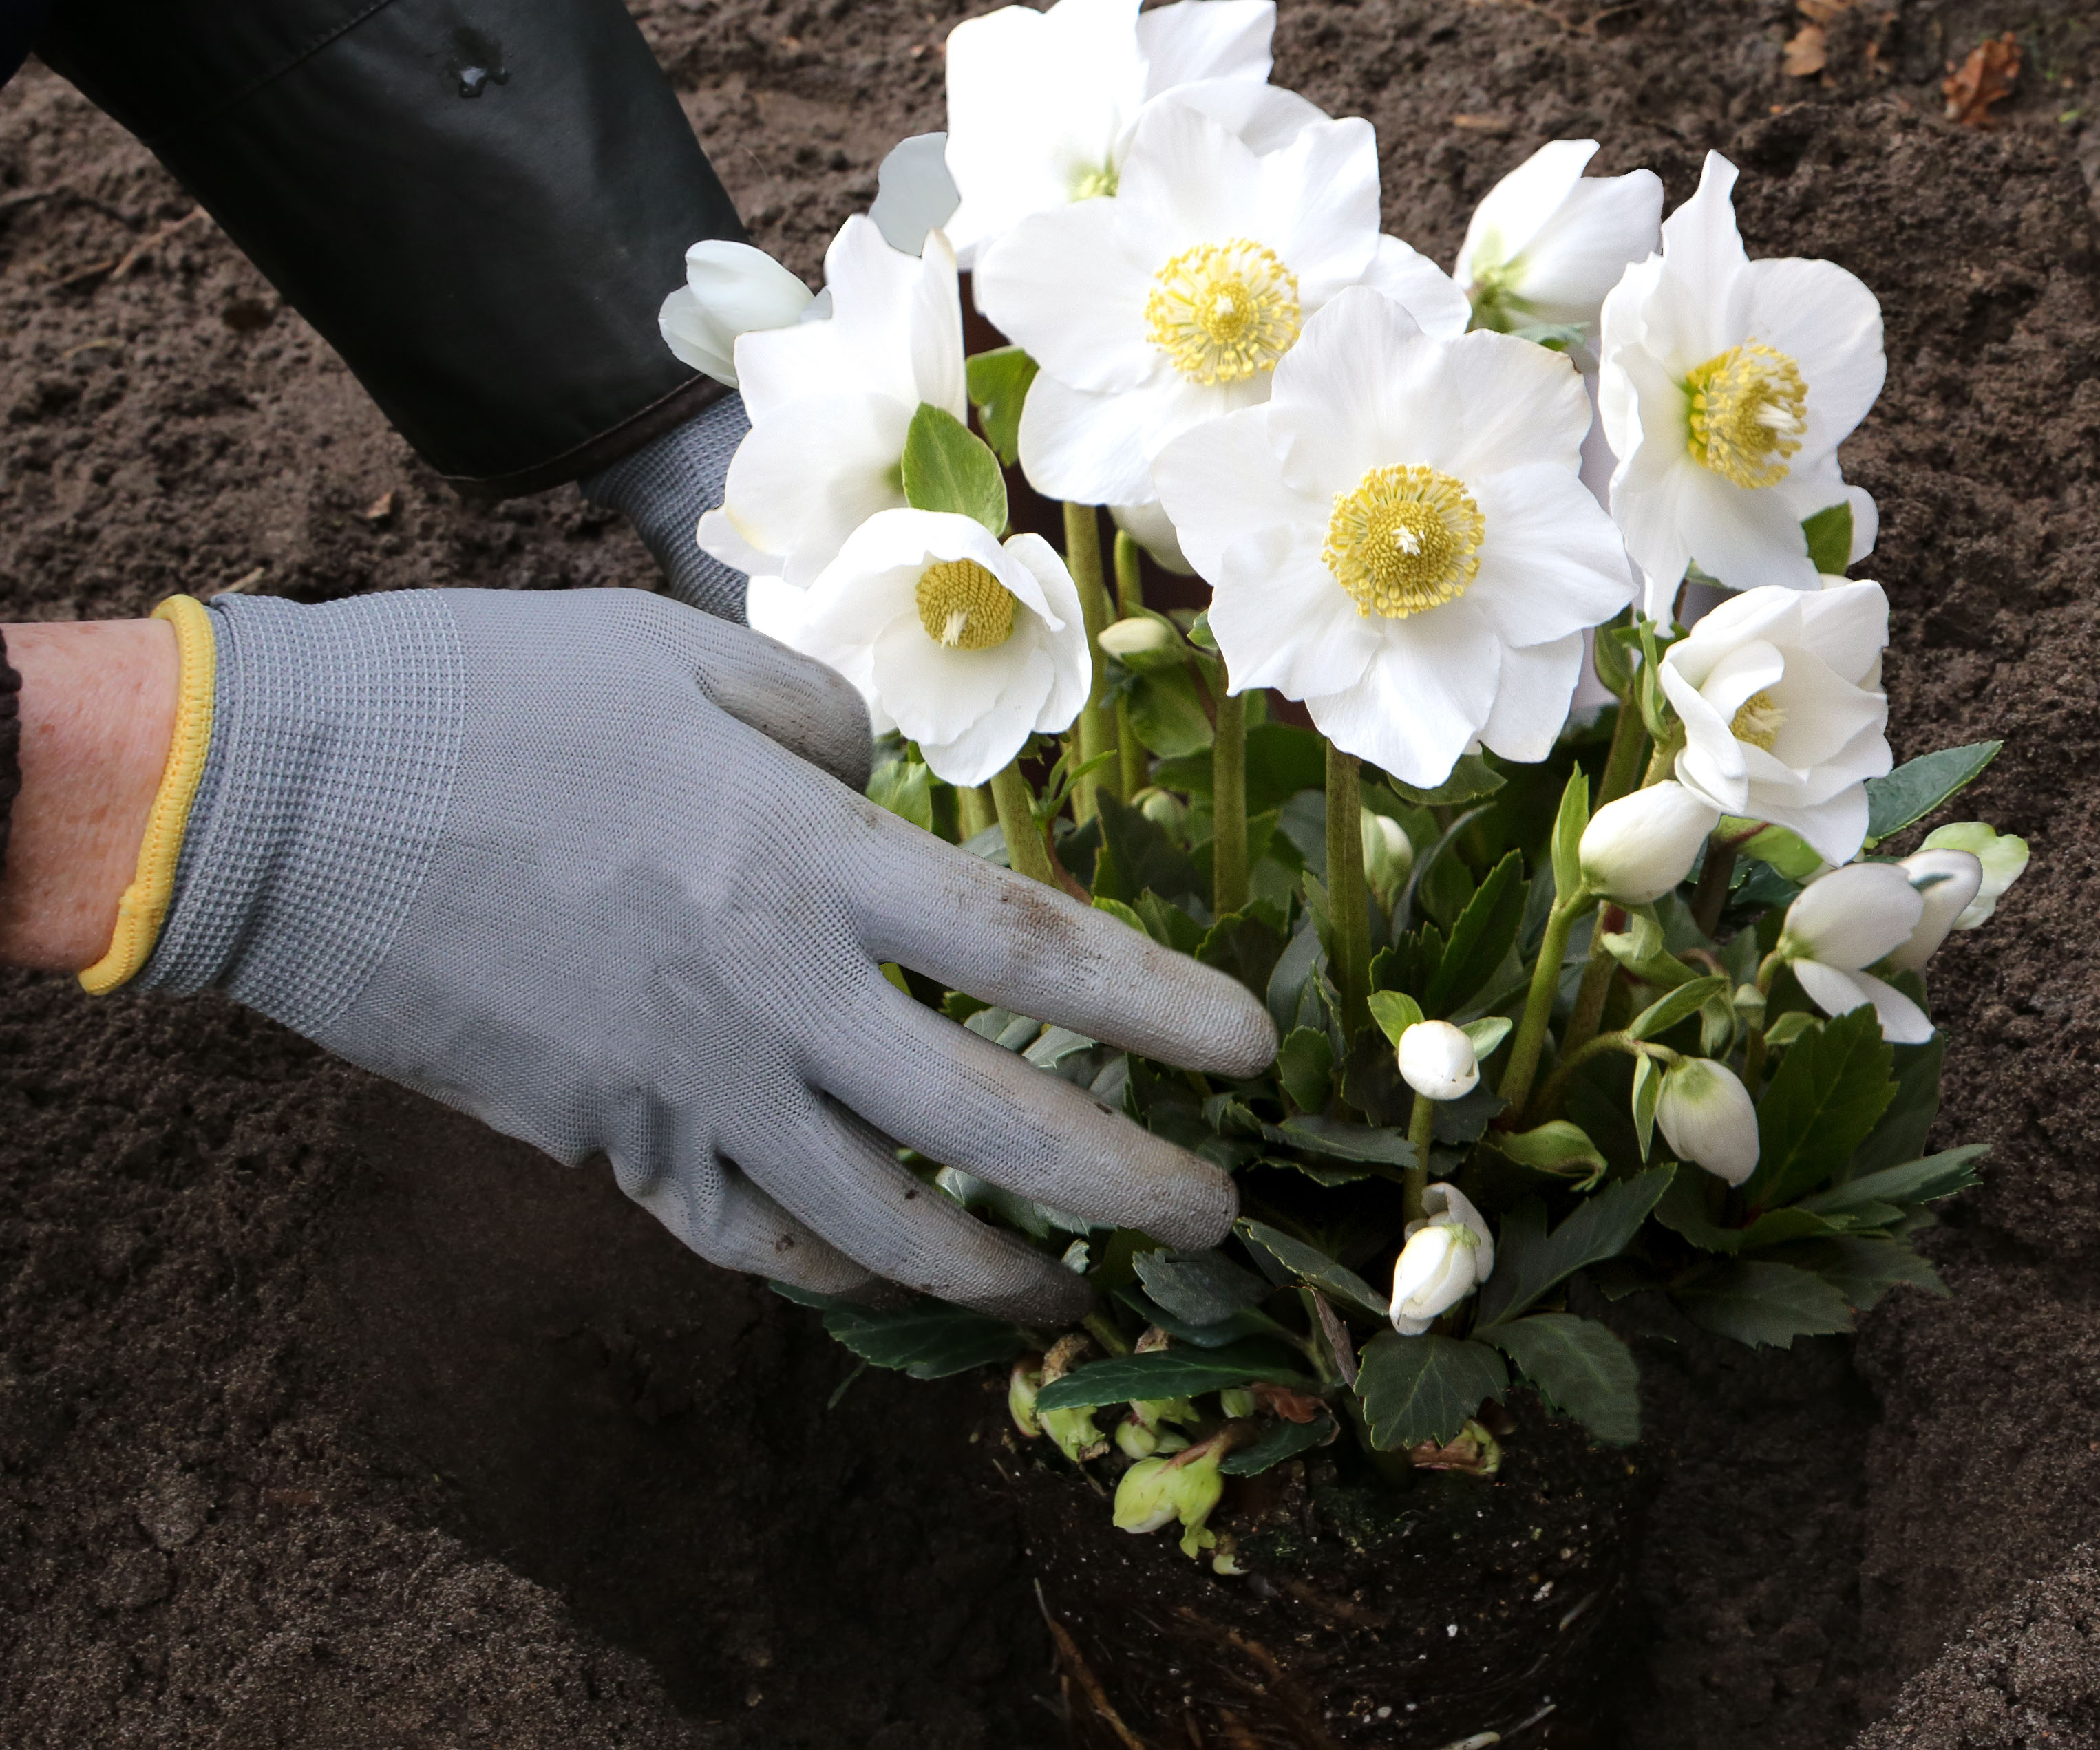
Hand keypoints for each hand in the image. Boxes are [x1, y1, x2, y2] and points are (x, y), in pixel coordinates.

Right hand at [112, 588, 1273, 1318]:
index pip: (1030, 952)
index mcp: (803, 858)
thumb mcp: (679, 653)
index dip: (1159, 1007)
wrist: (283, 802)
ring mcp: (688, 1089)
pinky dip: (833, 1271)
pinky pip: (748, 1238)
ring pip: (875, 1223)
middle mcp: (771, 996)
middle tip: (1216, 1218)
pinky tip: (889, 1277)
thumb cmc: (488, 694)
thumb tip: (883, 794)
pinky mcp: (610, 1142)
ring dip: (993, 1267)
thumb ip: (821, 721)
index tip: (1251, 1050)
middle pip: (988, 1123)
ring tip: (1069, 1285)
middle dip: (1122, 1181)